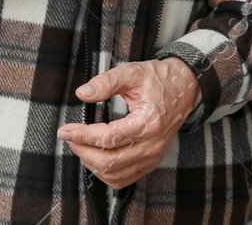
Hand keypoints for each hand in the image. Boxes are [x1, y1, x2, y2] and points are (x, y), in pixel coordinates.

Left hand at [58, 58, 200, 189]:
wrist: (185, 87)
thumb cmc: (160, 79)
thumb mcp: (133, 72)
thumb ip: (107, 82)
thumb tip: (83, 94)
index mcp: (148, 122)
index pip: (108, 138)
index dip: (83, 135)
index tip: (66, 130)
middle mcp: (152, 144)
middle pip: (109, 161)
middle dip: (83, 150)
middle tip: (71, 137)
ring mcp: (153, 156)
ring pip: (114, 174)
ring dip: (92, 163)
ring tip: (82, 146)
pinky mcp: (152, 161)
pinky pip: (124, 178)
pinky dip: (106, 173)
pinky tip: (97, 158)